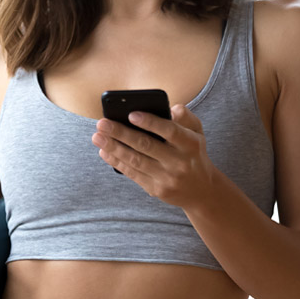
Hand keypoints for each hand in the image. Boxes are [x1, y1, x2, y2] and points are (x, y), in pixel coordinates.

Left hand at [92, 104, 216, 207]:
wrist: (202, 190)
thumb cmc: (193, 153)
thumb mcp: (197, 133)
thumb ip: (186, 117)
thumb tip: (172, 108)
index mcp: (191, 144)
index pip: (170, 131)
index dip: (150, 122)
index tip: (130, 114)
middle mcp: (180, 162)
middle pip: (146, 146)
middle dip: (121, 133)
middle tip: (102, 123)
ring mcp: (167, 178)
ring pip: (136, 161)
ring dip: (113, 148)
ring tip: (97, 136)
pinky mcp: (157, 190)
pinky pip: (133, 174)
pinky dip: (116, 162)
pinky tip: (104, 151)